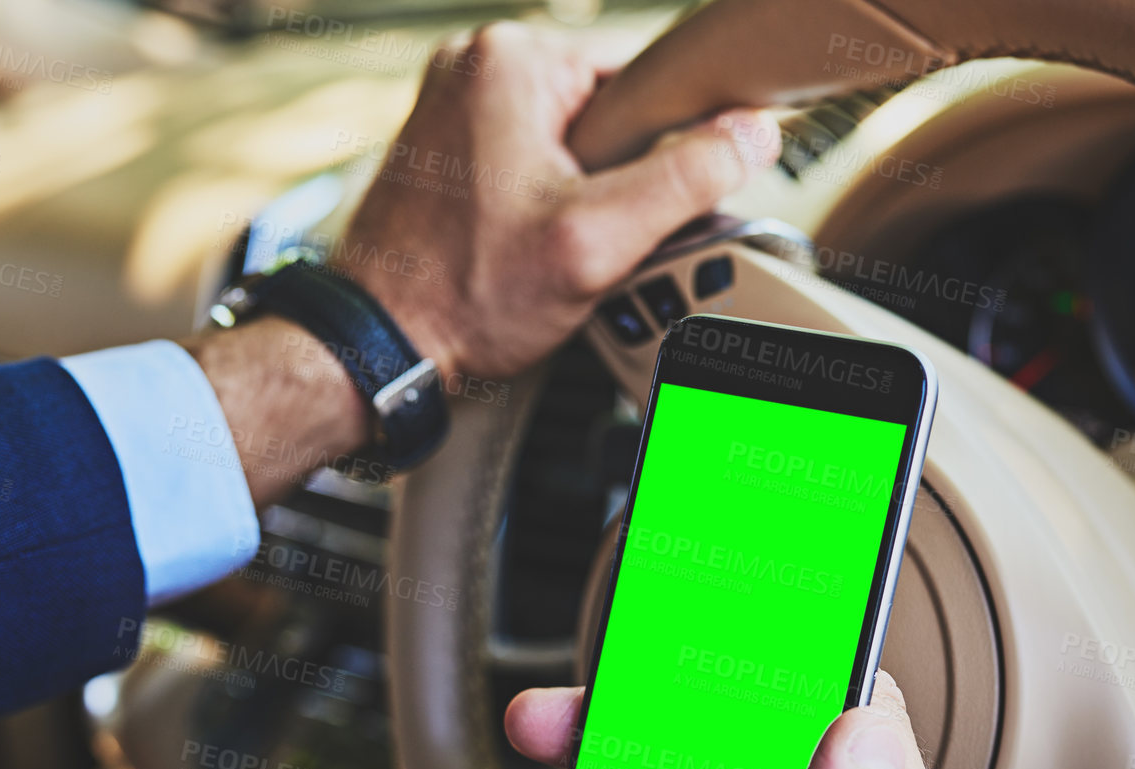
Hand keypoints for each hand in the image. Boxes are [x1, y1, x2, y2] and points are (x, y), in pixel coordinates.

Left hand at [334, 21, 780, 381]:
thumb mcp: (598, 241)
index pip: (644, 78)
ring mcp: (458, 102)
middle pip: (612, 111)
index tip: (655, 202)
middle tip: (596, 237)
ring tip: (558, 245)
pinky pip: (538, 157)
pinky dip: (553, 200)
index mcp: (514, 59)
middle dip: (624, 177)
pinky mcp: (452, 143)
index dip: (670, 146)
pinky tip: (534, 244)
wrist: (382, 343)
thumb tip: (752, 134)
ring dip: (591, 194)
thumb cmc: (461, 294)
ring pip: (578, 140)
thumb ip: (686, 180)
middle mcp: (478, 64)